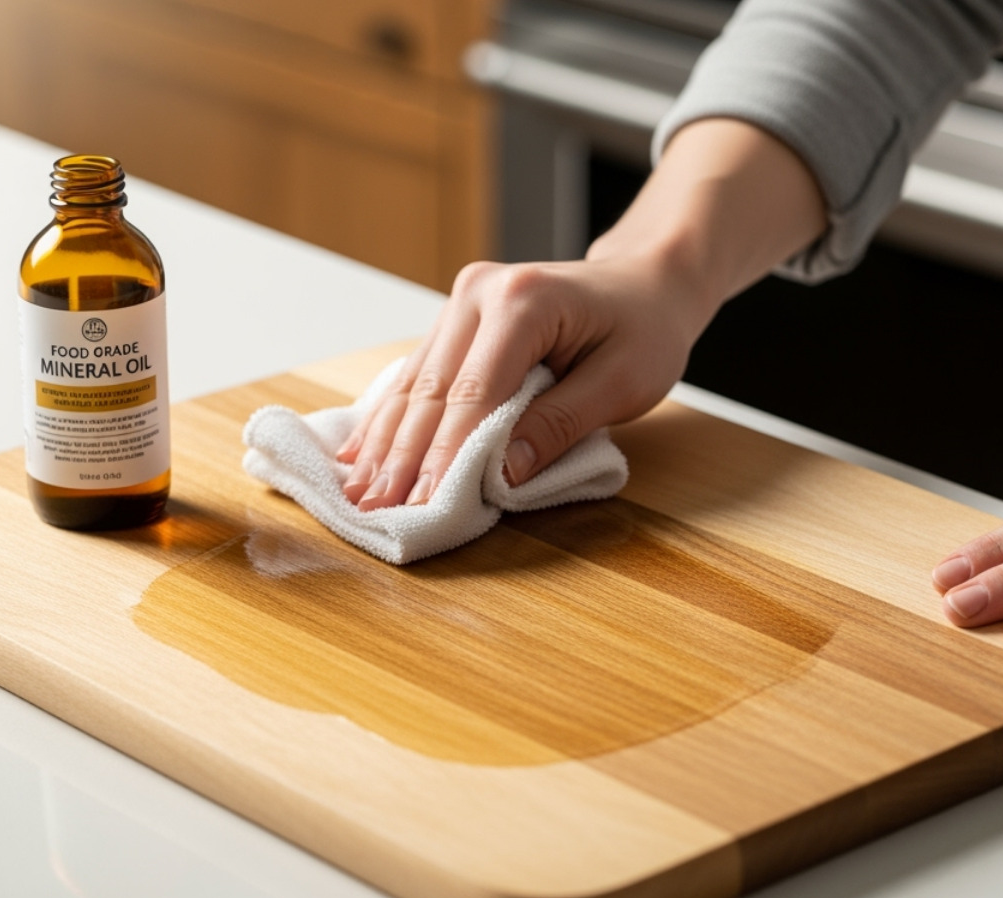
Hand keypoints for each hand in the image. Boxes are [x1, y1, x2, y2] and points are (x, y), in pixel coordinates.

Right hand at [335, 254, 708, 509]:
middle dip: (402, 456)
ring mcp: (461, 302)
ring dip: (384, 443)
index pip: (474, 392)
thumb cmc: (645, 330)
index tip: (422, 503)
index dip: (445, 454)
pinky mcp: (455, 320)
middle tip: (374, 509)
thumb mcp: (623, 382)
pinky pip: (417, 375)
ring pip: (414, 384)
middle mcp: (479, 293)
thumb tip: (500, 472)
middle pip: (432, 389)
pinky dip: (390, 419)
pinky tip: (359, 453)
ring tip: (357, 493)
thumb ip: (561, 423)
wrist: (644, 283)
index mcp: (523, 301)